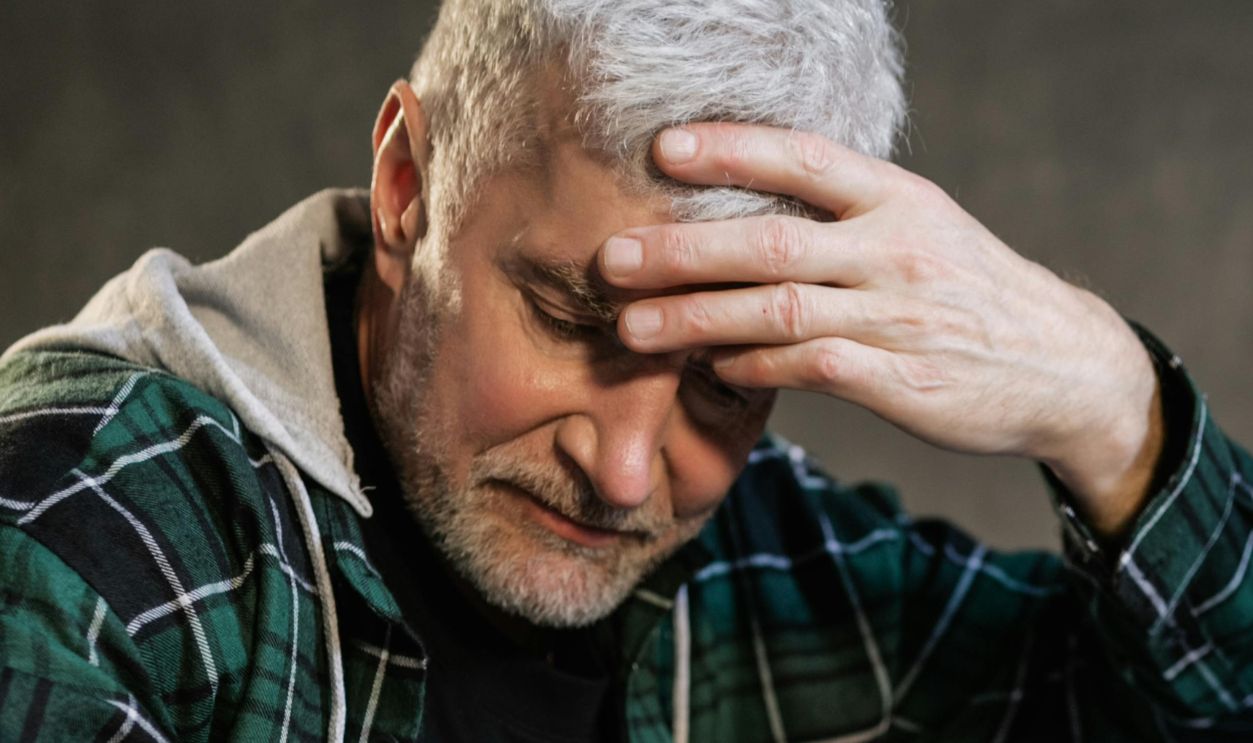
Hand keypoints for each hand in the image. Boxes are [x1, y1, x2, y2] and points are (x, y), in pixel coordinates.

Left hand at [599, 123, 1163, 536]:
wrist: (1065, 365)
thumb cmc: (970, 292)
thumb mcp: (923, 230)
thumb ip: (844, 218)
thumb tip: (741, 218)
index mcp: (901, 200)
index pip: (806, 159)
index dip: (732, 150)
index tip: (663, 150)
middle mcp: (898, 251)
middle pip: (773, 241)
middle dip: (684, 250)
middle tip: (613, 258)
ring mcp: (900, 318)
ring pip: (780, 310)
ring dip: (698, 319)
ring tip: (634, 326)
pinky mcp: (904, 381)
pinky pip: (810, 369)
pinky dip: (753, 368)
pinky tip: (712, 367)